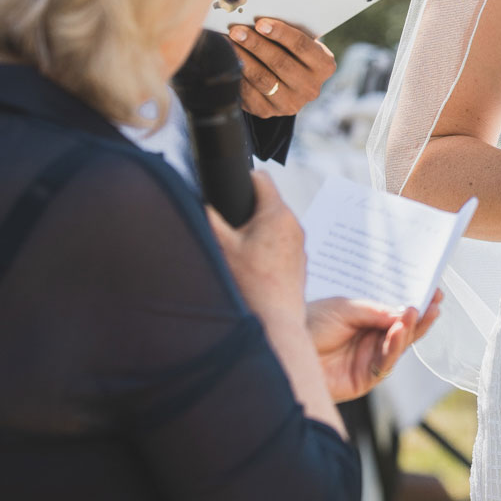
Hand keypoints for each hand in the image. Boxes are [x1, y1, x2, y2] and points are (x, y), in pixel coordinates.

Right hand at [204, 173, 306, 317]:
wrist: (274, 322)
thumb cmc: (250, 284)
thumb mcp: (222, 246)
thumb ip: (210, 217)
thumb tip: (200, 200)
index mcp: (277, 214)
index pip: (262, 178)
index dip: (243, 179)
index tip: (230, 192)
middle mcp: (294, 226)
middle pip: (268, 203)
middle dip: (248, 211)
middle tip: (230, 229)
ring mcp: (300, 246)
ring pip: (275, 226)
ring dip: (258, 231)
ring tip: (240, 251)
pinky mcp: (299, 263)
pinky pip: (282, 246)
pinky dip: (267, 249)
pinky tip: (253, 267)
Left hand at [231, 19, 335, 117]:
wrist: (288, 84)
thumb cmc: (292, 52)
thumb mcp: (299, 43)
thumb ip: (287, 32)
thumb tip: (256, 17)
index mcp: (324, 66)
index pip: (302, 46)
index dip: (281, 33)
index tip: (260, 23)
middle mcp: (311, 88)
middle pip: (280, 62)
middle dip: (256, 44)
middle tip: (237, 31)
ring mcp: (290, 103)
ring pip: (263, 79)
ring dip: (243, 58)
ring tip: (228, 43)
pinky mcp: (268, 112)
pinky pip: (249, 93)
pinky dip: (237, 74)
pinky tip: (228, 60)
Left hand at [306, 291, 444, 402]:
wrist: (285, 348)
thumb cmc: (310, 325)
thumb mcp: (345, 308)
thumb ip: (375, 312)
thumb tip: (404, 312)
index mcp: (366, 320)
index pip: (396, 312)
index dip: (414, 303)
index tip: (432, 290)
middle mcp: (370, 340)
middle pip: (403, 330)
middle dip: (419, 317)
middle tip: (434, 302)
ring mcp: (368, 360)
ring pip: (398, 346)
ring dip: (409, 330)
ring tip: (415, 313)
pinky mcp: (364, 379)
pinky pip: (385, 362)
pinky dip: (393, 346)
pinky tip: (398, 331)